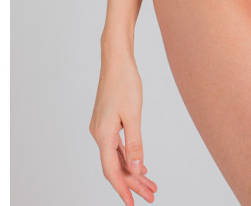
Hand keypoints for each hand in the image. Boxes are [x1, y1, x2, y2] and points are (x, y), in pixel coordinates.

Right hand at [89, 52, 157, 203]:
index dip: (122, 189)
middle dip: (133, 182)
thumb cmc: (125, 82)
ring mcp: (102, 128)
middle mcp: (99, 134)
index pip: (111, 170)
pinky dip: (128, 157)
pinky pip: (116, 146)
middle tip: (152, 195)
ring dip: (133, 171)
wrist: (116, 59)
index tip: (133, 204)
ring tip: (150, 184)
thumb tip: (135, 169)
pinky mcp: (107, 122)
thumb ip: (134, 144)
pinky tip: (140, 165)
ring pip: (116, 157)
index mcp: (103, 135)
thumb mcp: (133, 115)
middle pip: (115, 166)